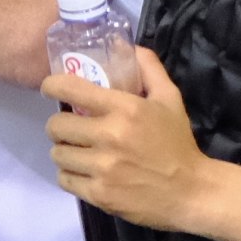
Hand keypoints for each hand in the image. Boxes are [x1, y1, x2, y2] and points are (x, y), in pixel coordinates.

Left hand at [46, 47, 214, 229]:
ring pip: (57, 154)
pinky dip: (70, 175)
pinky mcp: (99, 194)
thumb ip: (149, 68)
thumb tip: (128, 45)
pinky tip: (83, 172)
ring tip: (78, 151)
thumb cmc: (177, 143)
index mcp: (125, 109)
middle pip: (56, 126)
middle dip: (59, 125)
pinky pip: (65, 179)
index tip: (50, 89)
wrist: (190, 192)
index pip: (70, 89)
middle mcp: (109, 136)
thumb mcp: (170, 98)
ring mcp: (102, 168)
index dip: (51, 86)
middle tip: (71, 128)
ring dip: (64, 151)